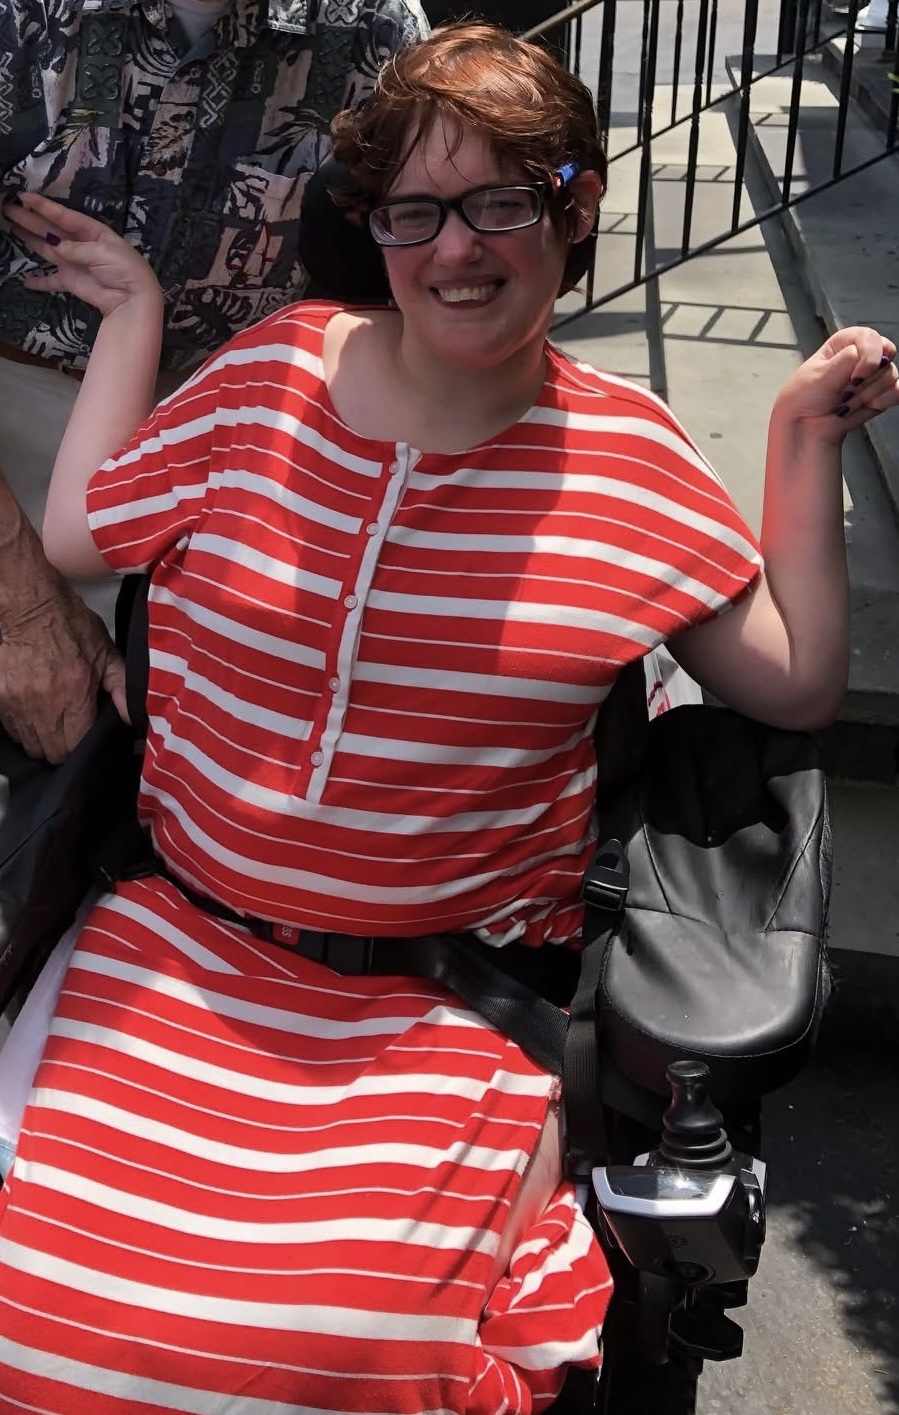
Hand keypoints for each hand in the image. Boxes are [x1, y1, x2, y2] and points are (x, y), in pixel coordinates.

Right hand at [0, 572, 128, 763]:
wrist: (28, 604)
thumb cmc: (70, 625)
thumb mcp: (105, 652)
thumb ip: (122, 687)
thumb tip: (134, 719)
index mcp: (74, 692)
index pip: (76, 745)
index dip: (82, 745)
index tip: (85, 735)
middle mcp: (44, 702)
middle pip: (52, 752)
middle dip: (63, 746)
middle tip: (68, 729)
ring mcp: (17, 701)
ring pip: (30, 744)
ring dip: (41, 738)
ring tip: (50, 718)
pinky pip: (11, 730)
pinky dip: (22, 727)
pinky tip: (33, 710)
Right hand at [3, 191, 162, 316]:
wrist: (132, 300)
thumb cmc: (124, 269)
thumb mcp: (102, 252)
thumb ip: (76, 248)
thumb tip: (55, 245)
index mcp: (91, 231)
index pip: (63, 215)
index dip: (43, 206)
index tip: (23, 195)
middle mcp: (79, 244)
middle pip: (50, 228)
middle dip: (29, 218)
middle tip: (6, 207)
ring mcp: (73, 262)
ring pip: (45, 248)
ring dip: (28, 238)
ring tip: (9, 226)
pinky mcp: (70, 281)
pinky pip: (51, 280)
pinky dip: (39, 282)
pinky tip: (25, 280)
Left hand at [774, 325, 898, 444]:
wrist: (804, 429)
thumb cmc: (803, 400)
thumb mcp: (819, 375)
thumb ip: (845, 360)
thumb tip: (865, 354)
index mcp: (843, 344)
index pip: (869, 337)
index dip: (868, 355)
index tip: (856, 377)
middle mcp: (860, 357)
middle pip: (884, 356)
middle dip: (865, 380)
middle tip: (844, 393)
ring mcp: (871, 377)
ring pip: (890, 376)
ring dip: (866, 395)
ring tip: (845, 405)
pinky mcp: (878, 396)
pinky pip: (896, 392)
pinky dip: (882, 401)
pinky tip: (865, 407)